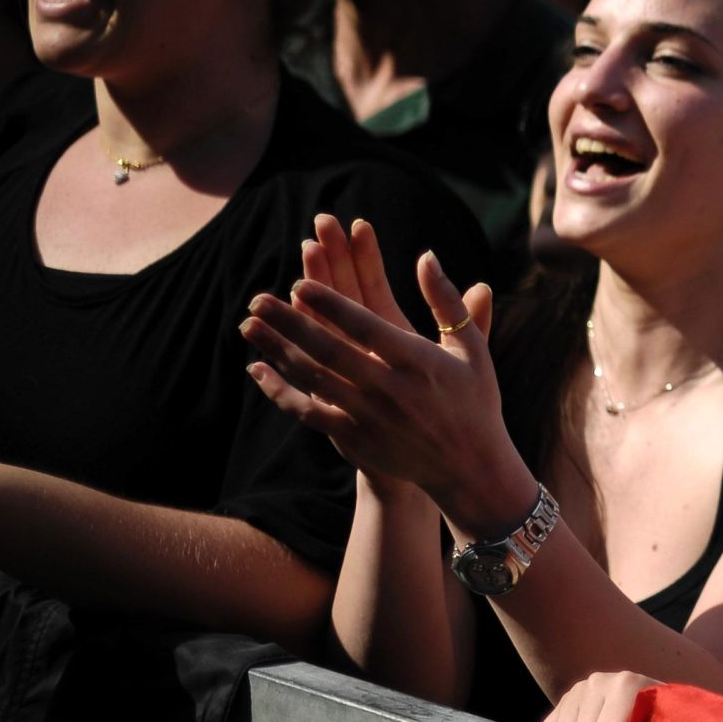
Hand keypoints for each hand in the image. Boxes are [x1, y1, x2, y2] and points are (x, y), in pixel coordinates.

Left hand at [238, 238, 518, 518]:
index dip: (330, 305)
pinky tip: (257, 370)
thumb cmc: (473, 398)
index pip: (366, 326)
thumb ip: (447, 301)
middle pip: (329, 349)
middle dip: (290, 322)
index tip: (299, 282)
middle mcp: (390, 389)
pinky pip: (307, 412)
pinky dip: (279, 392)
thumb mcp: (471, 347)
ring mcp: (368, 416)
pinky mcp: (353, 439)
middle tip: (258, 299)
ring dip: (277, 350)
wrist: (469, 466)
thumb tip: (426, 255)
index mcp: (418, 361)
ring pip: (312, 378)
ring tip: (249, 326)